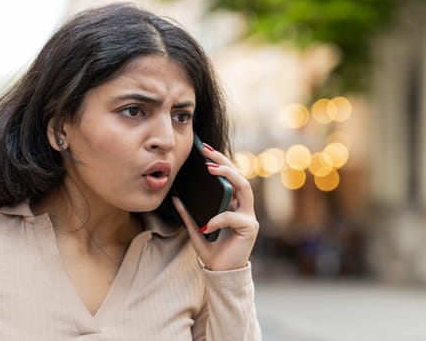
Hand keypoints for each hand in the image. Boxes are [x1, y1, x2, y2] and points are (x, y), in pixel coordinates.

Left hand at [172, 143, 258, 270]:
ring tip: (211, 170)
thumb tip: (175, 198)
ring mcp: (249, 217)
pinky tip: (207, 225)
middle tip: (207, 152)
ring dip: (228, 176)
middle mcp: (244, 208)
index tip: (204, 151)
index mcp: (234, 206)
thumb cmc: (212, 252)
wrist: (221, 274)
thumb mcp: (196, 230)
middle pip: (240, 176)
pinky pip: (233, 217)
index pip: (231, 179)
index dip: (220, 163)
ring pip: (245, 188)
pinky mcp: (249, 228)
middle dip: (224, 162)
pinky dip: (218, 219)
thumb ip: (188, 215)